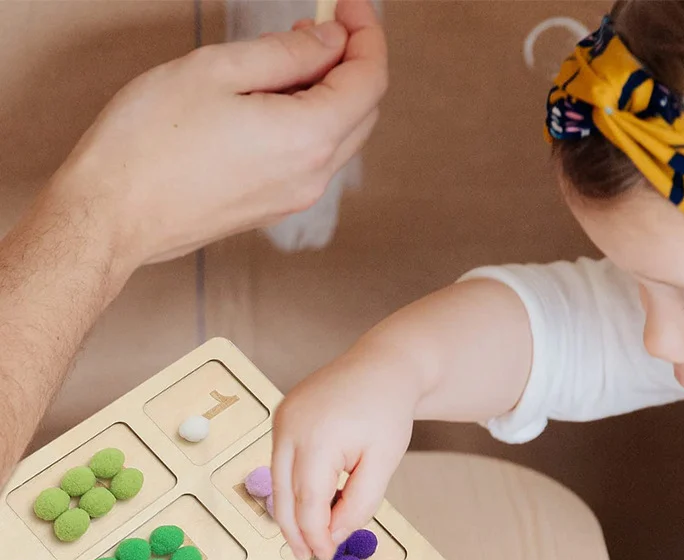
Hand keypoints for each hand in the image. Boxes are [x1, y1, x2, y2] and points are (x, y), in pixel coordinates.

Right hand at [46, 0, 385, 273]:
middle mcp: (313, 175)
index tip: (348, 6)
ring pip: (339, 138)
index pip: (370, 81)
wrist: (115, 215)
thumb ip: (287, 54)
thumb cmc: (150, 141)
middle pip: (362, 111)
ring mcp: (294, 197)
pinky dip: (309, 123)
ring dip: (329, 93)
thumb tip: (330, 42)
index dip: (366, 35)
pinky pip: (311, 159)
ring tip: (286, 59)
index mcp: (308, 137)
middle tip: (316, 25)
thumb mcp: (219, 71)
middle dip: (351, 63)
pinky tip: (273, 101)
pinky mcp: (273, 207)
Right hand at [271, 342, 420, 559]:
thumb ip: (360, 502)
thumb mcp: (384, 462)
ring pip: (278, 480)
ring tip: (309, 535)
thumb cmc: (387, 412)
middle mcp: (290, 428)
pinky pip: (281, 461)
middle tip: (309, 557)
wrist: (382, 365)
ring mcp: (281, 419)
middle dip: (295, 531)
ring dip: (292, 509)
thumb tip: (334, 535)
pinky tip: (312, 499)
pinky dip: (294, 484)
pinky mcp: (281, 415)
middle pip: (284, 495)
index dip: (315, 535)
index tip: (326, 556)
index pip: (308, 503)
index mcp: (318, 439)